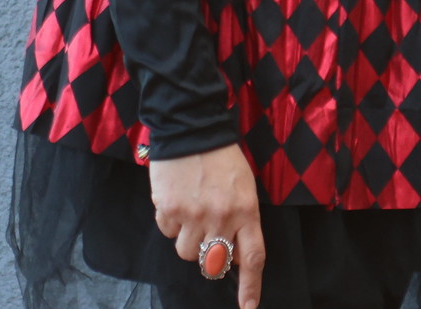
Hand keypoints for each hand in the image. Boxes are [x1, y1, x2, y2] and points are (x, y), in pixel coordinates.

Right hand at [150, 145, 264, 307]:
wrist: (191, 128)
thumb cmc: (222, 158)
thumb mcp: (244, 186)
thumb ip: (242, 220)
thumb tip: (234, 256)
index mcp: (246, 210)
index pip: (252, 257)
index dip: (250, 286)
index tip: (249, 307)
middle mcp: (222, 217)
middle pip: (213, 263)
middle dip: (210, 257)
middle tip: (207, 234)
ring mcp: (194, 215)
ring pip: (187, 252)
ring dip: (188, 237)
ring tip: (191, 208)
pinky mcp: (169, 210)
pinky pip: (168, 232)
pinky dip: (170, 221)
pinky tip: (177, 198)